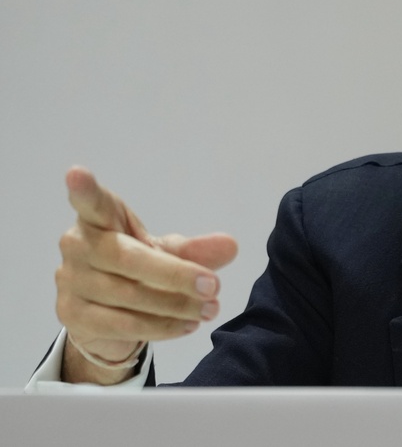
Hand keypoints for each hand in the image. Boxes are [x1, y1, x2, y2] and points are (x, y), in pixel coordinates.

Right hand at [55, 166, 237, 382]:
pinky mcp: (73, 317)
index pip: (92, 204)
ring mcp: (71, 282)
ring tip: (210, 308)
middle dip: (175, 274)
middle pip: (126, 258)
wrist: (105, 316)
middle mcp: (77, 247)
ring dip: (176, 305)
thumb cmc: (136, 269)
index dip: (84, 191)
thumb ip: (194, 249)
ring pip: (128, 296)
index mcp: (99, 219)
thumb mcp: (167, 253)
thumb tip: (231, 246)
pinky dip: (161, 326)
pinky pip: (123, 325)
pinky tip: (188, 324)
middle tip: (214, 285)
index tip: (78, 173)